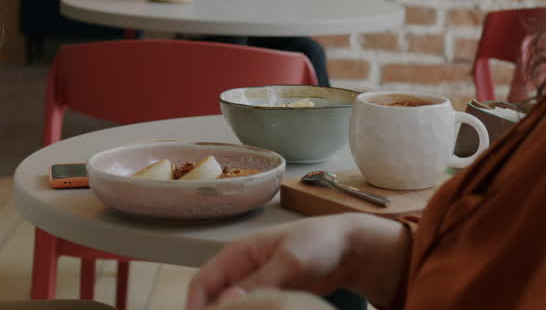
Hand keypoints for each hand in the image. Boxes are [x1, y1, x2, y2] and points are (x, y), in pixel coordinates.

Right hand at [187, 214, 410, 309]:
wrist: (350, 249)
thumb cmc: (318, 243)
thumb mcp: (290, 261)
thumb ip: (260, 281)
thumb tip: (227, 299)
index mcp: (239, 253)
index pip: (203, 281)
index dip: (195, 305)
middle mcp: (241, 270)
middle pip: (214, 298)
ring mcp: (255, 285)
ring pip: (231, 306)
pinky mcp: (270, 297)